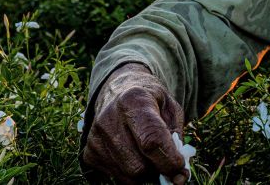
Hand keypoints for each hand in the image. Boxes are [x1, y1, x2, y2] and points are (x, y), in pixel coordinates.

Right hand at [81, 63, 189, 183]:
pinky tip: (134, 154)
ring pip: (129, 176)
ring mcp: (95, 138)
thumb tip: (179, 175)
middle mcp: (109, 119)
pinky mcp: (89, 154)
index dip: (169, 160)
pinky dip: (131, 173)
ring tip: (149, 154)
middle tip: (166, 161)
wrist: (119, 92)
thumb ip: (177, 138)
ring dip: (146, 172)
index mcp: (133, 100)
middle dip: (158, 168)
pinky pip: (117, 178)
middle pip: (138, 166)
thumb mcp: (170, 108)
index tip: (181, 168)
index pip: (151, 140)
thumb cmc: (151, 101)